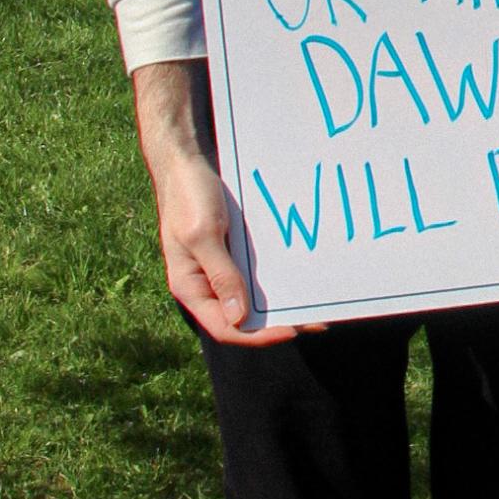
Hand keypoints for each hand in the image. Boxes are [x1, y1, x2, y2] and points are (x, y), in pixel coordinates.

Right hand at [132, 58, 299, 345]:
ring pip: (249, 300)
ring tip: (313, 304)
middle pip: (241, 320)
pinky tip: (297, 279)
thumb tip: (239, 318)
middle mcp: (203, 286)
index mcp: (189, 288)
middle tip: (315, 321)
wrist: (184, 162)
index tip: (293, 329)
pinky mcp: (230, 254)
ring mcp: (217, 270)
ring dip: (278, 304)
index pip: (226, 328)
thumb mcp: (204, 235)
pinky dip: (273, 282)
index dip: (259, 335)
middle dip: (276, 324)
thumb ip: (222, 275)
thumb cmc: (188, 196)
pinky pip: (252, 276)